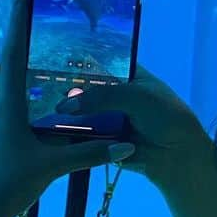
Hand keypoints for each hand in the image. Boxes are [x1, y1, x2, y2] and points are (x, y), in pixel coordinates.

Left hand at [0, 0, 133, 216]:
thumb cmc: (7, 185)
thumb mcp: (52, 168)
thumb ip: (90, 154)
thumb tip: (126, 146)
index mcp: (8, 105)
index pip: (14, 54)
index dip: (19, 23)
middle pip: (10, 66)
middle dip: (25, 42)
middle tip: (43, 20)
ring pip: (10, 88)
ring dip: (26, 70)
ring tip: (47, 57)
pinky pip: (12, 107)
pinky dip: (26, 96)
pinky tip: (41, 103)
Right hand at [56, 63, 211, 189]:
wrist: (178, 155)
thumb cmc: (165, 116)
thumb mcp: (135, 96)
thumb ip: (101, 96)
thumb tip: (66, 105)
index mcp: (127, 75)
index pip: (99, 63)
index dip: (77, 62)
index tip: (50, 60)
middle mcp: (115, 94)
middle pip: (84, 88)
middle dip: (66, 89)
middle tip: (41, 88)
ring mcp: (108, 117)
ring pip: (81, 113)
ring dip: (64, 113)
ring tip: (38, 108)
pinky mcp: (102, 139)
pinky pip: (82, 135)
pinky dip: (70, 133)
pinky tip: (48, 128)